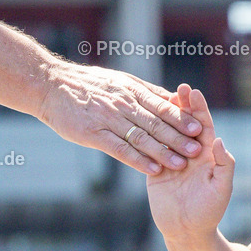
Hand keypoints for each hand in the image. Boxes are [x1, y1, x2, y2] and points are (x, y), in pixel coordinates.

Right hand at [37, 60, 202, 174]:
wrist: (50, 85)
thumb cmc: (88, 84)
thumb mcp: (121, 81)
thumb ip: (147, 92)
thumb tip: (173, 98)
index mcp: (132, 92)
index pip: (162, 107)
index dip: (182, 119)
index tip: (199, 129)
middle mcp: (124, 105)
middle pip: (156, 124)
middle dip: (178, 138)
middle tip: (197, 150)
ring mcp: (108, 120)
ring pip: (141, 138)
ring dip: (162, 152)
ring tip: (180, 164)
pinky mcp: (93, 134)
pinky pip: (120, 149)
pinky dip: (137, 160)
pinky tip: (152, 169)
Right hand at [146, 84, 233, 239]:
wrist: (188, 232)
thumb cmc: (210, 211)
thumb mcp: (221, 188)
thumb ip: (223, 164)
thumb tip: (218, 140)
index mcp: (207, 154)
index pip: (203, 126)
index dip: (199, 109)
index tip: (193, 91)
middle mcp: (189, 152)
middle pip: (184, 124)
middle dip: (182, 105)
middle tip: (177, 87)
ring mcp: (171, 159)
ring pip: (166, 132)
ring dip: (163, 115)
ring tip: (157, 98)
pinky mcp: (155, 168)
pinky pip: (150, 149)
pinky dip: (147, 135)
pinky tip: (139, 119)